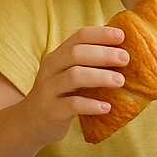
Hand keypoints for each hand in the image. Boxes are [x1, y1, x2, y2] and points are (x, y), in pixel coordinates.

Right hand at [20, 26, 127, 146]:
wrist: (31, 122)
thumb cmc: (60, 94)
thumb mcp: (68, 74)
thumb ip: (87, 63)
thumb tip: (122, 51)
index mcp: (58, 56)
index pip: (79, 37)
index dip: (100, 34)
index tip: (122, 36)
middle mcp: (51, 69)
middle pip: (76, 54)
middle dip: (103, 54)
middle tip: (125, 58)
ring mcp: (49, 90)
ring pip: (74, 76)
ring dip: (100, 76)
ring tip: (120, 81)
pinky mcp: (51, 111)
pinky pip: (72, 105)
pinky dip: (91, 105)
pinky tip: (107, 107)